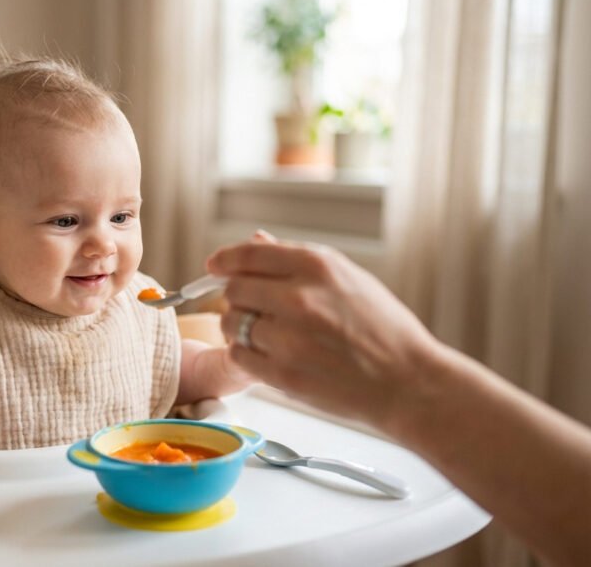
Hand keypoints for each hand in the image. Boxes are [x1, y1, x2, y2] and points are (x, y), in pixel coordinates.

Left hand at [206, 234, 441, 429]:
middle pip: (234, 289)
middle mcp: (300, 298)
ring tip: (265, 334)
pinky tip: (269, 355)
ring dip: (239, 328)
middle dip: (237, 297)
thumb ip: (297, 262)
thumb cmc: (383, 328)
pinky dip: (246, 355)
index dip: (225, 260)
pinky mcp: (283, 373)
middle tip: (252, 308)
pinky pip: (238, 355)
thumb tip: (254, 240)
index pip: (249, 254)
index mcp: (318, 266)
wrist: (409, 382)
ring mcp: (289, 338)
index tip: (214, 266)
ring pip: (231, 323)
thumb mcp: (348, 279)